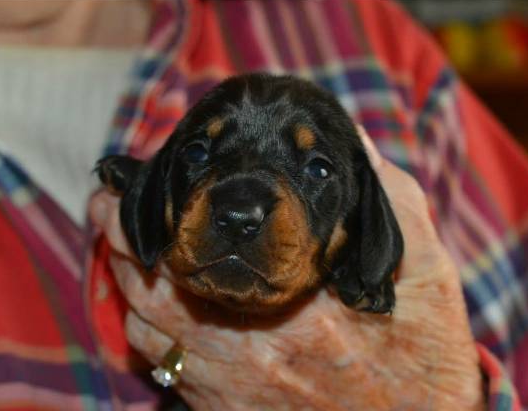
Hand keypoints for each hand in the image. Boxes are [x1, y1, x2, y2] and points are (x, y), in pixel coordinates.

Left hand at [90, 127, 484, 409]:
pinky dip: (146, 335)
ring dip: (123, 287)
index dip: (142, 219)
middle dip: (115, 244)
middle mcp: (246, 349)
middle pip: (148, 293)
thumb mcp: (425, 269)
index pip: (189, 253)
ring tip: (115, 249)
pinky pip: (166, 372)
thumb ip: (390, 201)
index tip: (122, 188)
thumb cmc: (424, 356)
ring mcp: (230, 387)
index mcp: (290, 306)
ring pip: (149, 334)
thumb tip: (355, 140)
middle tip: (103, 208)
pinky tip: (145, 309)